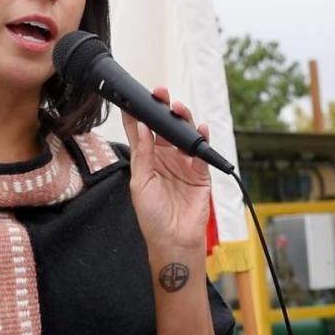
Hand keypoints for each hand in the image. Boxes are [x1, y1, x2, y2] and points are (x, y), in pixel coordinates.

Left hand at [122, 86, 210, 254]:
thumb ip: (143, 154)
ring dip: (181, 119)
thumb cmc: (152, 216)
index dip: (137, 114)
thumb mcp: (140, 183)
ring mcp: (183, 163)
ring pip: (183, 134)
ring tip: (177, 107)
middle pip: (163, 127)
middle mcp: (164, 157)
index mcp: (146, 159)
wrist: (174, 240)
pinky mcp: (200, 171)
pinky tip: (200, 127)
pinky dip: (202, 138)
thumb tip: (142, 127)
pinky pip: (202, 150)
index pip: (140, 131)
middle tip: (159, 94)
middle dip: (161, 109)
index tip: (131, 97)